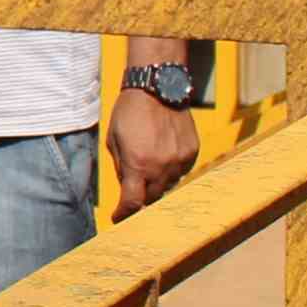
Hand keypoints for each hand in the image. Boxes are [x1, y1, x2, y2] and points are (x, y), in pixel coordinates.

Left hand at [107, 85, 199, 217]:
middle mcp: (161, 167)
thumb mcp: (114, 141)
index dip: (124, 214)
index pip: (133, 202)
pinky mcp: (192, 152)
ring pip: (168, 185)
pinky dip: (171, 169)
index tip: (119, 217)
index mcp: (138, 165)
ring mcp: (179, 161)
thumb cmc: (129, 113)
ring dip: (157, 181)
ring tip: (150, 161)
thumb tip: (127, 188)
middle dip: (141, 196)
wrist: (158, 88)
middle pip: (152, 197)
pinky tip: (164, 153)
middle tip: (134, 188)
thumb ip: (122, 167)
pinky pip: (181, 171)